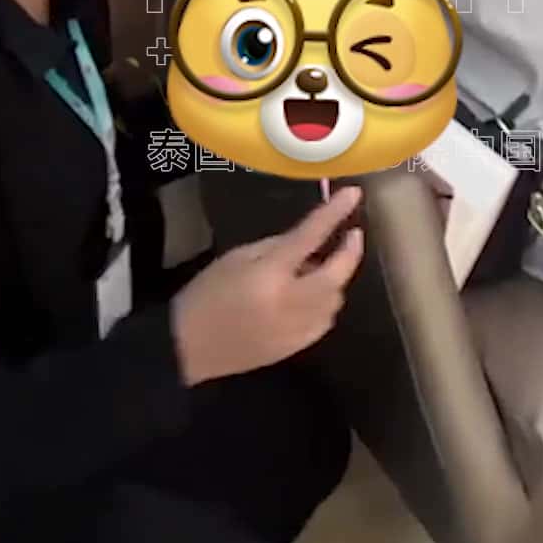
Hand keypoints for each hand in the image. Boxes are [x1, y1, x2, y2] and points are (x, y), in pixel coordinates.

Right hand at [171, 187, 363, 387]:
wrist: (188, 346)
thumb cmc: (208, 293)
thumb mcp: (238, 257)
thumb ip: (278, 246)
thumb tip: (310, 240)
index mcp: (270, 274)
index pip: (311, 236)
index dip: (335, 213)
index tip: (354, 194)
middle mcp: (289, 302)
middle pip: (336, 275)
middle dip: (350, 253)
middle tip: (352, 235)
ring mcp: (295, 329)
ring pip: (335, 301)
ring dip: (338, 279)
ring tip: (327, 265)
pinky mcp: (294, 348)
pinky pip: (324, 323)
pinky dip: (327, 304)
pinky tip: (315, 295)